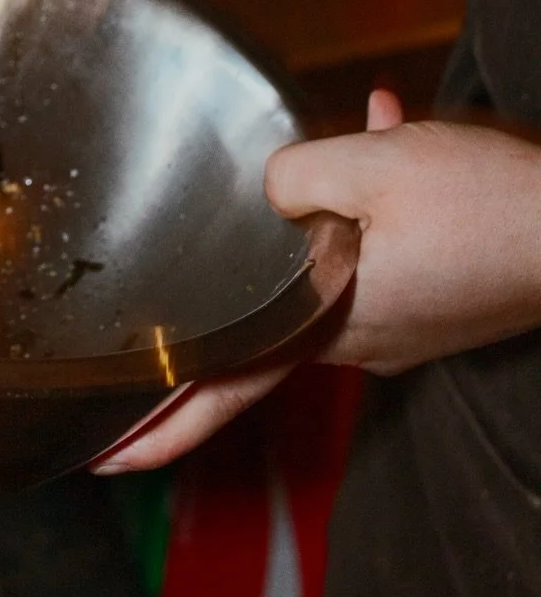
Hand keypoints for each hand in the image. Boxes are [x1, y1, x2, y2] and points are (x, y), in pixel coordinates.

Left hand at [92, 87, 540, 471]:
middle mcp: (357, 341)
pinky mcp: (429, 303)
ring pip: (321, 274)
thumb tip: (264, 189)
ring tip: (326, 152)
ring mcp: (397, 327)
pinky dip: (367, 202)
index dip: (160, 426)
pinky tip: (386, 136)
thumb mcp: (373, 166)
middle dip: (215, 312)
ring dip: (310, 220)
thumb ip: (293, 173)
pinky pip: (372, 253)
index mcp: (327, 322)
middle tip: (143, 340)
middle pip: (259, 331)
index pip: (223, 387)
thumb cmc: (492, 208)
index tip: (104, 460)